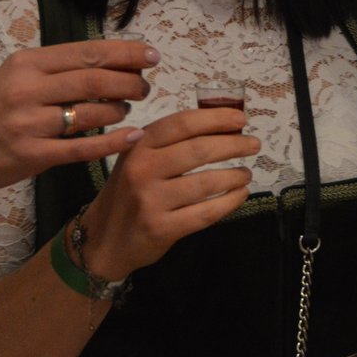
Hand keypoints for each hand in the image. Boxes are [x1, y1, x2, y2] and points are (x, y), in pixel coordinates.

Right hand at [0, 39, 154, 196]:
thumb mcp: (13, 77)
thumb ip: (54, 69)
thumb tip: (107, 60)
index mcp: (26, 63)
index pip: (86, 52)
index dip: (125, 53)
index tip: (150, 56)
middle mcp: (26, 89)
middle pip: (93, 79)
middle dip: (129, 81)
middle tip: (145, 86)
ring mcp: (29, 123)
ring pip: (90, 112)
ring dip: (118, 110)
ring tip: (128, 109)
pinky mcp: (32, 155)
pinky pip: (83, 148)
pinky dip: (112, 142)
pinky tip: (131, 137)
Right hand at [77, 106, 259, 280]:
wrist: (103, 239)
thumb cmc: (129, 191)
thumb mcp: (137, 158)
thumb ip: (168, 141)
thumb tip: (220, 123)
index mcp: (138, 145)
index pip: (182, 123)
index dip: (215, 118)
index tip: (240, 118)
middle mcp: (142, 169)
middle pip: (199, 150)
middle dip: (234, 144)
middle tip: (253, 144)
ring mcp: (151, 200)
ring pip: (206, 183)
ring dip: (235, 176)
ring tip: (246, 173)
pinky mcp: (162, 228)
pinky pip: (206, 213)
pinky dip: (229, 202)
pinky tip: (239, 195)